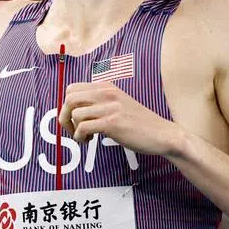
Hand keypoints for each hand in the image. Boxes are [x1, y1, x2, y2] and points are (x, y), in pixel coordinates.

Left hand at [58, 82, 181, 155]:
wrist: (162, 134)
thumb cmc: (140, 123)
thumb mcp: (119, 104)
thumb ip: (100, 102)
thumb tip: (75, 110)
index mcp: (107, 87)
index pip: (72, 88)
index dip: (67, 105)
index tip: (74, 119)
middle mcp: (107, 93)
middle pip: (69, 98)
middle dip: (65, 117)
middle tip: (73, 129)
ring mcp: (110, 108)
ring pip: (75, 114)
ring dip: (74, 130)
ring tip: (86, 137)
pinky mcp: (112, 123)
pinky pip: (83, 128)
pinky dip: (80, 137)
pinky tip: (90, 141)